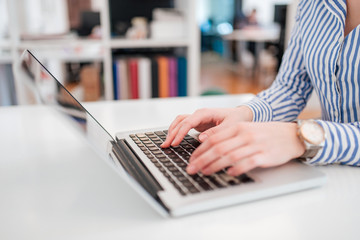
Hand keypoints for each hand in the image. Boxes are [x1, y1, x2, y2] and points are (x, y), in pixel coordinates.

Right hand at [161, 106, 252, 147]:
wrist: (241, 114)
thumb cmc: (237, 119)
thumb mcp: (230, 126)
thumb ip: (216, 132)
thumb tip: (201, 139)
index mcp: (205, 113)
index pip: (188, 122)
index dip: (180, 133)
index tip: (175, 143)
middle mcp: (199, 114)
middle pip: (180, 122)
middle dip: (172, 134)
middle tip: (165, 145)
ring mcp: (197, 118)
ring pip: (179, 122)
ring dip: (172, 132)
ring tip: (166, 144)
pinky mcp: (198, 123)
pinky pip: (183, 125)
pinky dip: (176, 132)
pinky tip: (173, 140)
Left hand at [186, 122, 305, 175]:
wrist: (291, 135)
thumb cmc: (266, 134)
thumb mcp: (245, 130)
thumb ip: (227, 136)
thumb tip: (207, 145)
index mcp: (238, 127)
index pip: (213, 139)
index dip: (199, 150)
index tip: (191, 159)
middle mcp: (244, 135)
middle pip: (217, 148)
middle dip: (201, 159)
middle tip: (191, 169)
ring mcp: (254, 145)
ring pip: (229, 156)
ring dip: (214, 165)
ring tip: (204, 172)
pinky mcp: (264, 155)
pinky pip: (247, 162)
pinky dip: (237, 168)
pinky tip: (229, 174)